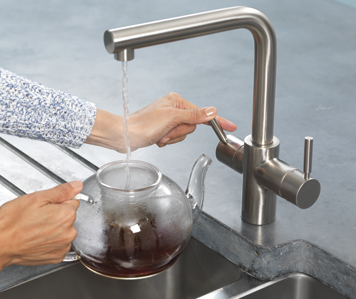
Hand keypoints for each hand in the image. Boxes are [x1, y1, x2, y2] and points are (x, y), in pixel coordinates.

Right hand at [0, 181, 81, 273]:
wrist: (0, 246)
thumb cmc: (13, 223)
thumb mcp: (36, 198)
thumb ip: (61, 191)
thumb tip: (77, 185)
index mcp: (66, 215)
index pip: (72, 201)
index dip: (57, 201)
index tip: (44, 206)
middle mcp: (69, 233)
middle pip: (68, 216)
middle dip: (55, 214)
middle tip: (36, 217)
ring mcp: (63, 247)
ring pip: (64, 231)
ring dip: (53, 229)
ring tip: (35, 228)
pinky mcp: (56, 257)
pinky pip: (58, 244)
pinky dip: (50, 241)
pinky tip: (37, 239)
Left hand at [85, 92, 236, 151]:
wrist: (125, 136)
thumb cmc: (143, 125)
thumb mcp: (172, 119)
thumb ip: (194, 115)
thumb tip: (211, 111)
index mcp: (177, 101)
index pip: (202, 113)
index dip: (216, 121)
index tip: (230, 126)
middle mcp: (173, 108)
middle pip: (192, 126)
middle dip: (180, 133)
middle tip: (167, 132)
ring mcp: (168, 119)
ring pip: (184, 134)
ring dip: (172, 138)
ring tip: (160, 136)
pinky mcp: (163, 128)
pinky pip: (175, 138)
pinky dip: (168, 141)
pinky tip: (158, 139)